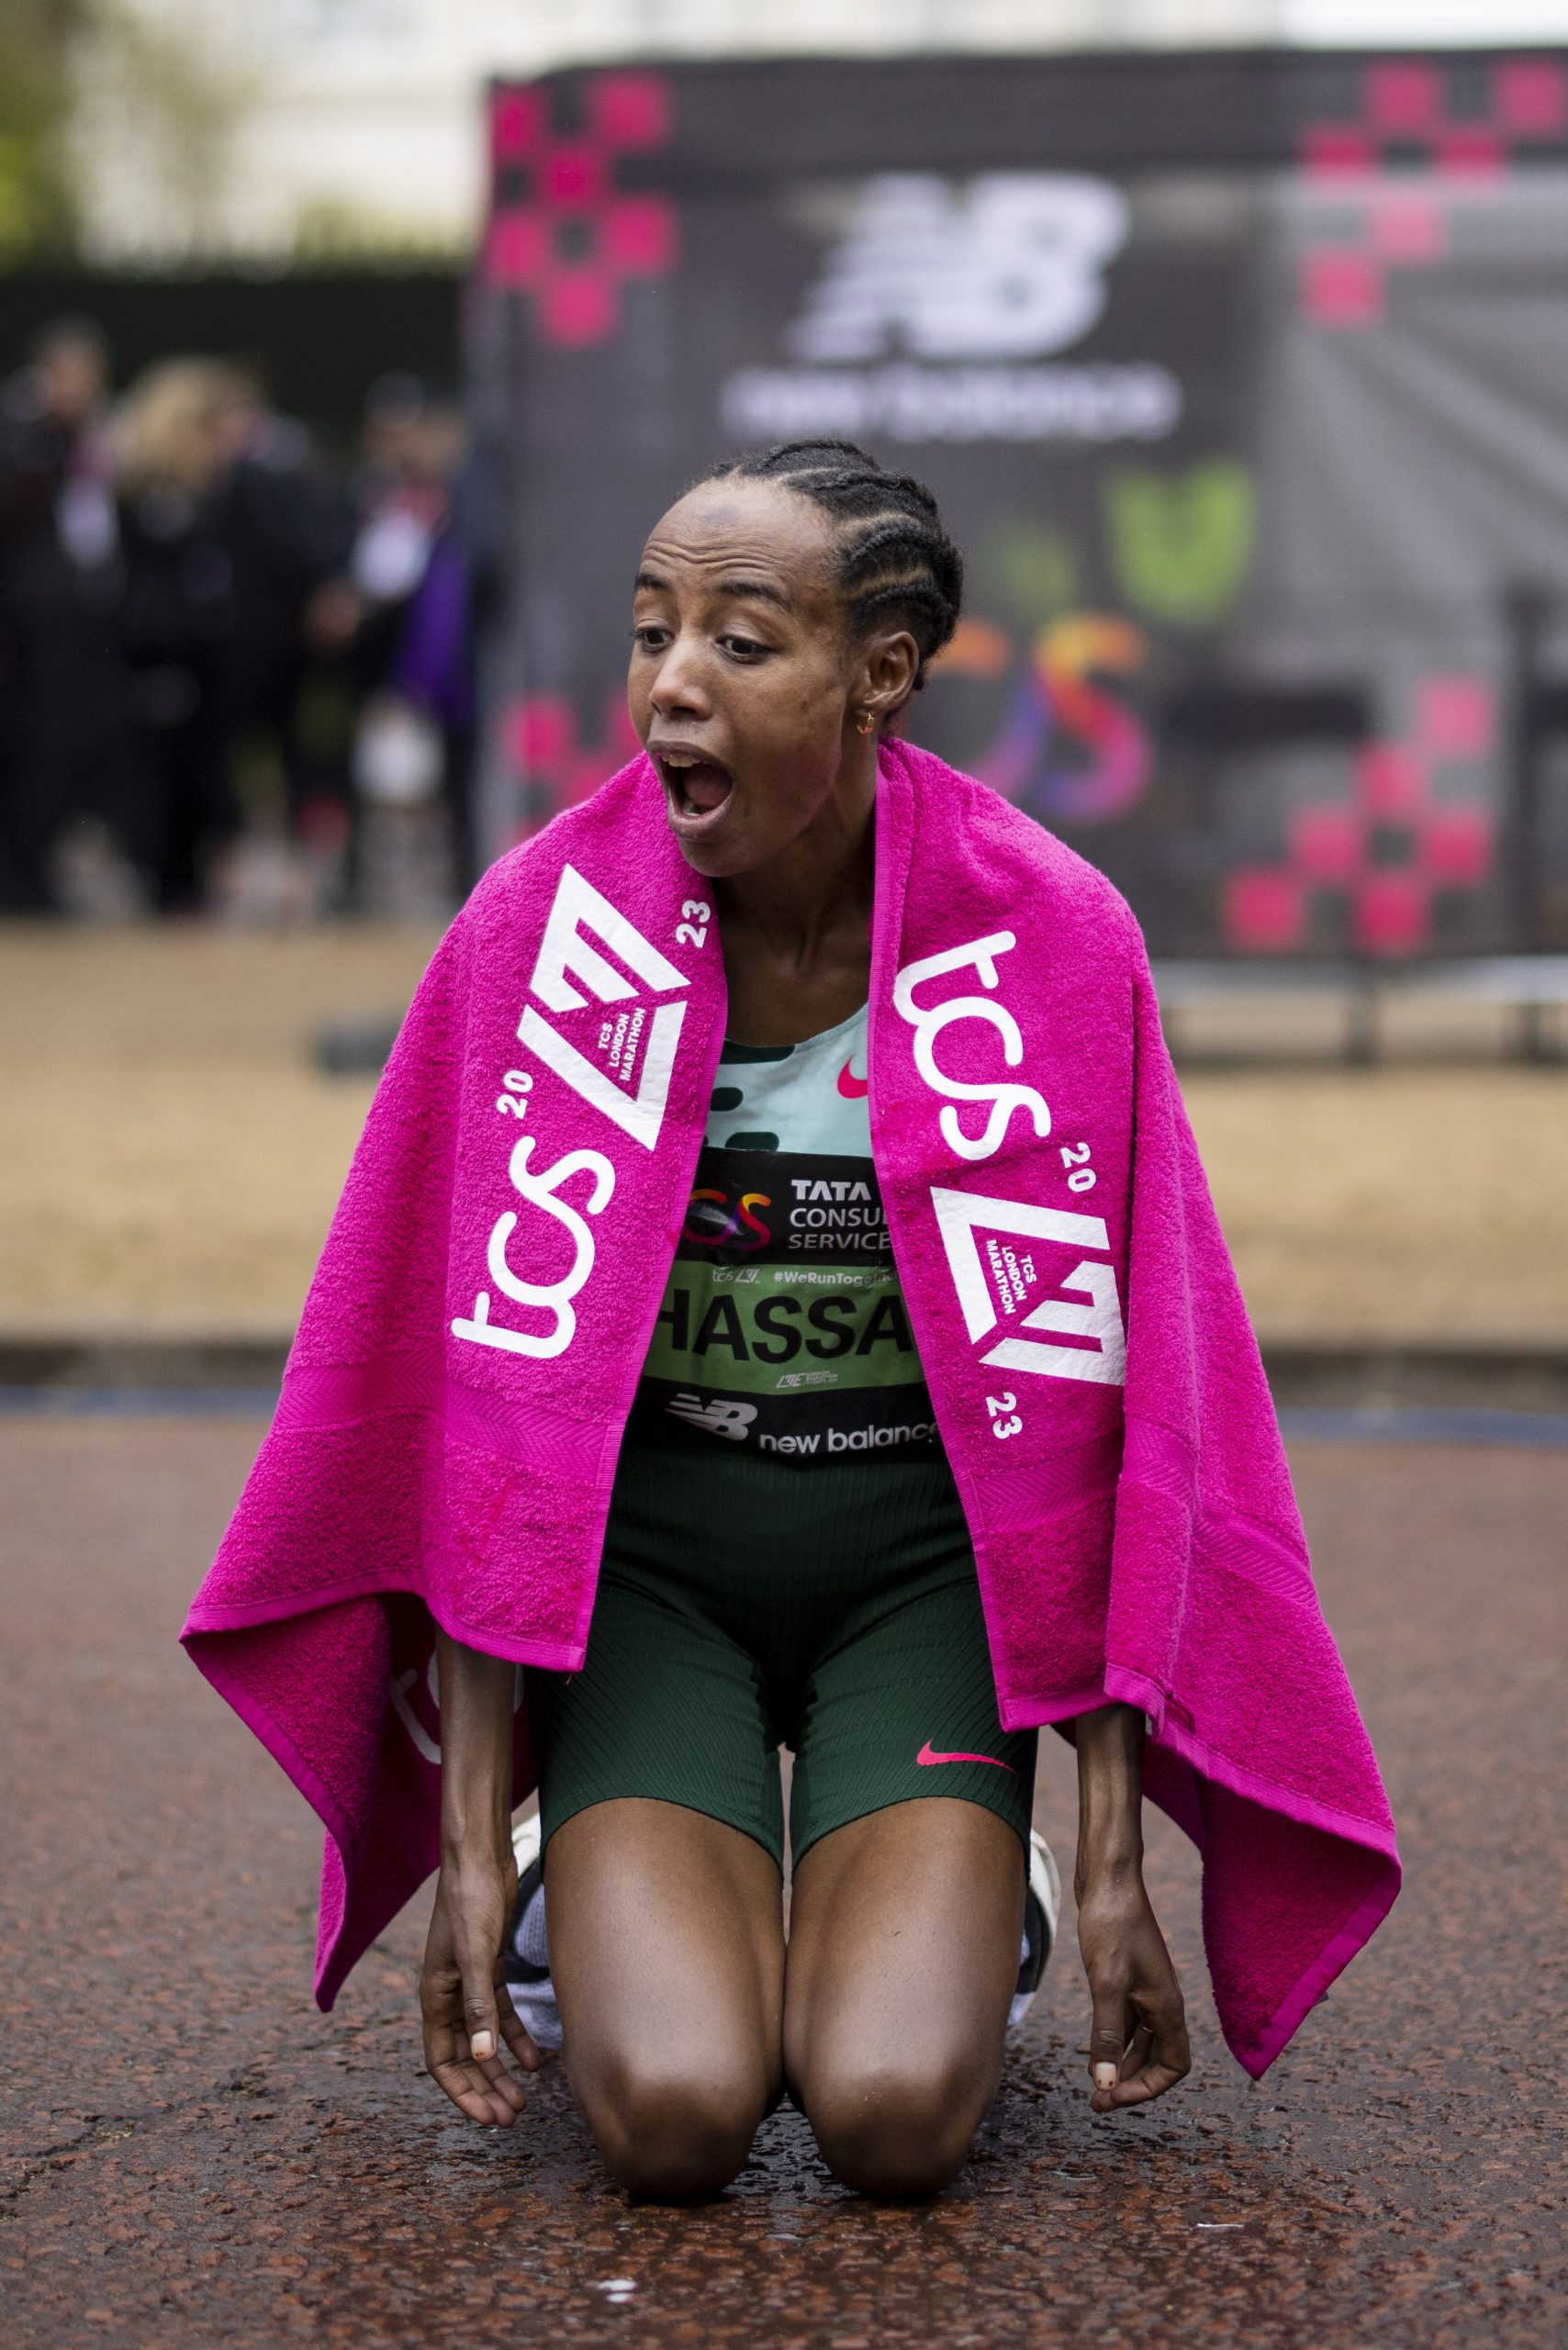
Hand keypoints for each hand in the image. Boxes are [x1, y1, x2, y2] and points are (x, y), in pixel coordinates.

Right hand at [420, 1849, 541, 2125]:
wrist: (482, 1856)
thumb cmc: (472, 1900)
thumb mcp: (477, 1954)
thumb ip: (479, 2006)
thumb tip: (481, 2058)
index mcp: (435, 1997)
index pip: (441, 2062)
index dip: (462, 2093)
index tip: (486, 2119)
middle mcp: (448, 1993)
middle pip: (463, 2057)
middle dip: (484, 2089)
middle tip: (510, 2118)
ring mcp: (468, 1980)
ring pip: (483, 2038)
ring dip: (500, 2070)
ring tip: (523, 2099)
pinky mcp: (490, 1965)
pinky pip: (500, 2012)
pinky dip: (515, 2036)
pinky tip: (535, 2058)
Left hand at [1075, 1866, 1189, 2111]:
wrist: (1108, 1881)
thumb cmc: (1111, 1927)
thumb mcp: (1106, 1984)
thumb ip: (1105, 2035)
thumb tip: (1104, 2085)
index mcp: (1167, 2006)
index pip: (1174, 2065)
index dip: (1148, 2088)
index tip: (1114, 2096)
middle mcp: (1162, 2001)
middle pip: (1157, 2058)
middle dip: (1131, 2083)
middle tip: (1098, 2103)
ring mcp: (1145, 1989)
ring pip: (1140, 2042)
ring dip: (1120, 2065)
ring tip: (1094, 2085)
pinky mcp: (1127, 1977)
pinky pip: (1126, 2022)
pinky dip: (1112, 2040)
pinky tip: (1091, 2050)